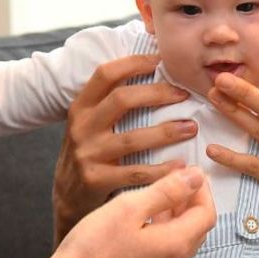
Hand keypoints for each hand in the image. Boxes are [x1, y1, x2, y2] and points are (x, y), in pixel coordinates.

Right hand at [43, 166, 215, 257]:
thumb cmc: (93, 249)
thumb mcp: (129, 209)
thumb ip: (166, 191)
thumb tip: (195, 177)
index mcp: (175, 245)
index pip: (207, 214)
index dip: (202, 190)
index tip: (189, 172)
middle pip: (197, 229)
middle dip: (192, 202)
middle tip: (176, 180)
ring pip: (182, 242)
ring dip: (178, 217)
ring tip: (159, 196)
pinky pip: (166, 254)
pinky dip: (164, 232)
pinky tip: (143, 221)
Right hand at [53, 54, 197, 241]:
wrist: (67, 196)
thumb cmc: (89, 152)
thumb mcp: (90, 123)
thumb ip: (111, 102)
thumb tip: (151, 69)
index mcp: (81, 107)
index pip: (105, 74)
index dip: (134, 63)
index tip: (161, 61)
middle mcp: (82, 127)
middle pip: (122, 99)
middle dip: (158, 93)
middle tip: (184, 94)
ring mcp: (88, 154)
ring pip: (132, 138)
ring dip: (167, 132)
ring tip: (191, 128)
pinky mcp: (96, 180)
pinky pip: (136, 172)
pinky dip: (161, 170)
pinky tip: (181, 166)